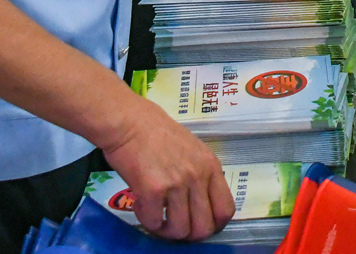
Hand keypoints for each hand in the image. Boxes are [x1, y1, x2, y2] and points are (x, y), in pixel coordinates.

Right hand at [99, 95, 235, 239]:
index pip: (226, 209)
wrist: (129, 122)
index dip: (214, 225)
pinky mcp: (153, 190)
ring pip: (180, 230)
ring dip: (166, 230)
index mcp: (211, 166)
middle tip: (174, 225)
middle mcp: (198, 176)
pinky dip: (147, 220)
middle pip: (204, 228)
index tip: (200, 225)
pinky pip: (154, 223)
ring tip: (156, 215)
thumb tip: (201, 206)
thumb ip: (201, 174)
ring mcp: (176, 184)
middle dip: (188, 234)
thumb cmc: (157, 132)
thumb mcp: (192, 149)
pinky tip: (141, 204)